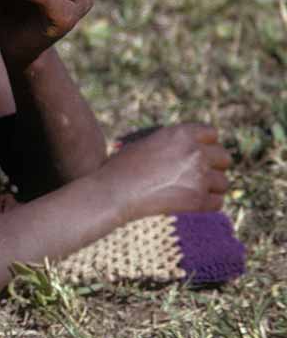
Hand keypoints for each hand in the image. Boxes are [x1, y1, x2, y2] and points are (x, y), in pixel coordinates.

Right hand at [97, 123, 230, 223]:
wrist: (113, 191)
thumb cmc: (123, 167)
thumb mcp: (147, 142)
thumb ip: (174, 143)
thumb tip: (195, 149)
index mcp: (181, 133)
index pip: (212, 134)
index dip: (206, 144)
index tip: (197, 154)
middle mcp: (194, 152)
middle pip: (224, 158)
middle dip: (214, 166)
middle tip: (196, 174)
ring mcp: (198, 176)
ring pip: (223, 182)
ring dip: (210, 187)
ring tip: (189, 190)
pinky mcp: (198, 200)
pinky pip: (218, 202)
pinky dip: (206, 204)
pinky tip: (190, 202)